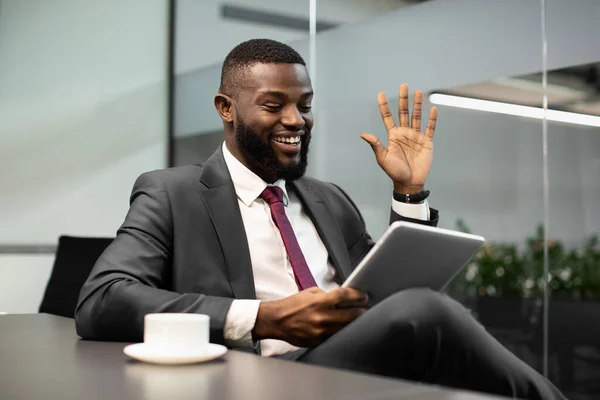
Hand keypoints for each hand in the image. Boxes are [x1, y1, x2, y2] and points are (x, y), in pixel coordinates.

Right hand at [252, 287, 367, 347]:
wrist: (276, 321)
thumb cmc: (291, 306)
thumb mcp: (309, 293)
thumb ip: (326, 295)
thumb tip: (340, 297)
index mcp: (319, 302)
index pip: (344, 296)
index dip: (357, 295)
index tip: (363, 295)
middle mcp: (321, 317)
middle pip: (350, 314)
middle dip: (361, 311)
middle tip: (366, 308)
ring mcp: (320, 331)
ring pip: (345, 328)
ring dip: (353, 323)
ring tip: (358, 319)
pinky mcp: (318, 341)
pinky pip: (334, 336)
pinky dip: (341, 331)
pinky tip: (344, 327)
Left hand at [361, 83, 437, 193]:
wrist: (409, 182)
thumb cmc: (394, 172)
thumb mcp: (382, 158)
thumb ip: (375, 145)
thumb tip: (363, 134)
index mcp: (393, 136)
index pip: (387, 117)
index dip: (384, 106)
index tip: (380, 94)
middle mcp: (404, 133)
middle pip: (403, 112)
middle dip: (403, 99)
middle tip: (403, 85)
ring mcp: (416, 137)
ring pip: (416, 117)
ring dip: (417, 105)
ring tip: (418, 92)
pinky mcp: (427, 142)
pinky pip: (430, 128)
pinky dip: (432, 119)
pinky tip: (432, 109)